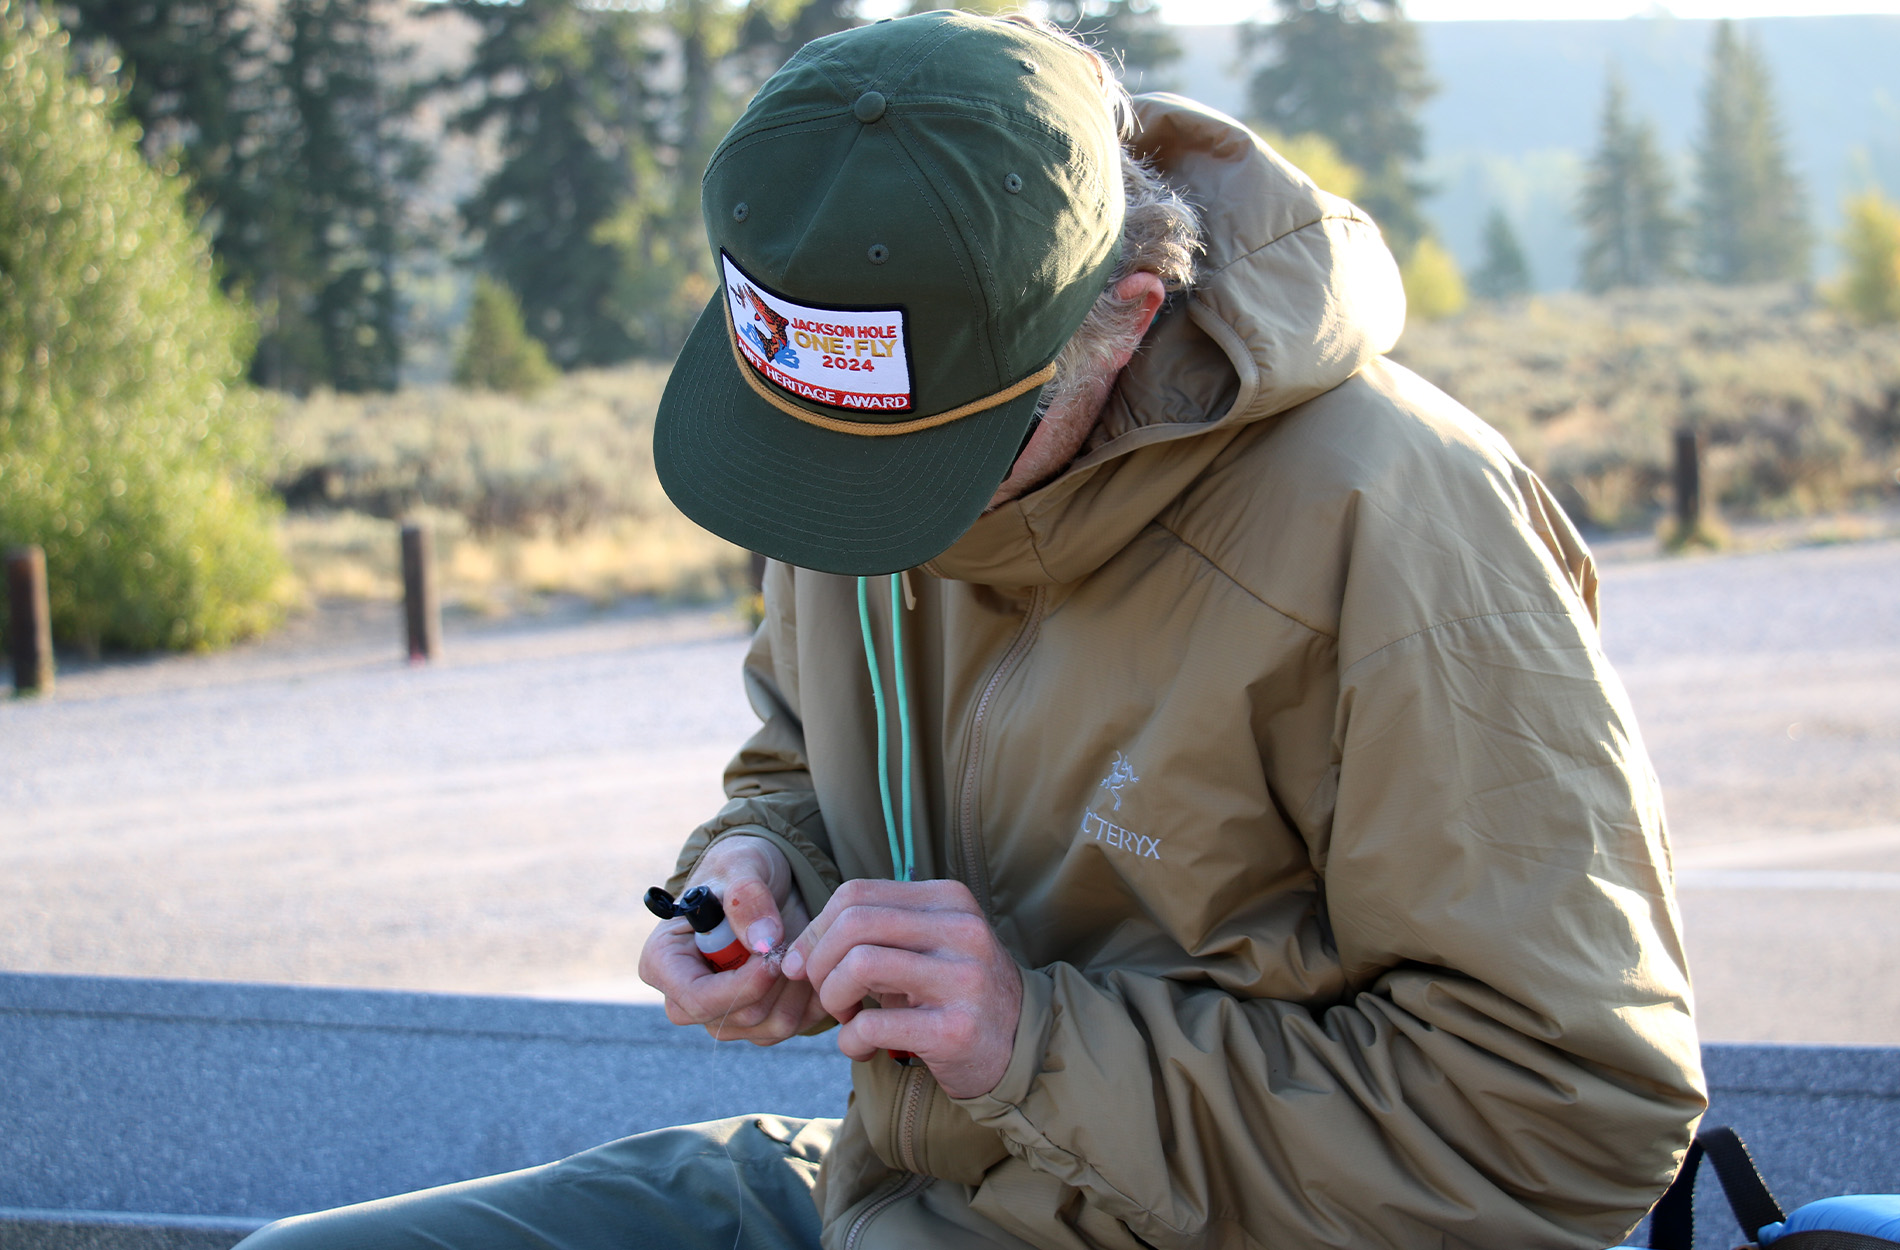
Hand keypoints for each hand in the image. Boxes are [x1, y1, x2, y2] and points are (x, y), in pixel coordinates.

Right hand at [637, 835, 826, 1044]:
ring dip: (796, 990)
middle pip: (734, 1018)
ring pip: (766, 1028)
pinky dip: (809, 999)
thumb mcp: (741, 865)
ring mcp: (720, 1013)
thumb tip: (763, 940)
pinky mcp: (754, 1020)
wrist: (765, 881)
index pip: (696, 999)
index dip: (740, 987)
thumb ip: (747, 897)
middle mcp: (686, 996)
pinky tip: (813, 963)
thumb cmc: (740, 868)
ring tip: (805, 947)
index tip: (773, 957)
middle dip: (774, 984)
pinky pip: (789, 1026)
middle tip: (795, 942)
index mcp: (664, 961)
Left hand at [783, 878, 1021, 1098]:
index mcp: (949, 900)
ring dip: (833, 997)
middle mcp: (961, 931)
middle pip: (853, 923)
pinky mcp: (956, 1029)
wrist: (1020, 1045)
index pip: (856, 893)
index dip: (816, 928)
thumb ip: (874, 932)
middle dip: (818, 962)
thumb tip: (797, 950)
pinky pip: (873, 1025)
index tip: (805, 962)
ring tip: (846, 1017)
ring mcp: (962, 979)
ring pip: (859, 965)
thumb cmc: (955, 992)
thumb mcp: (926, 946)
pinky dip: (851, 1041)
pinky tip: (862, 1048)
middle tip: (825, 992)